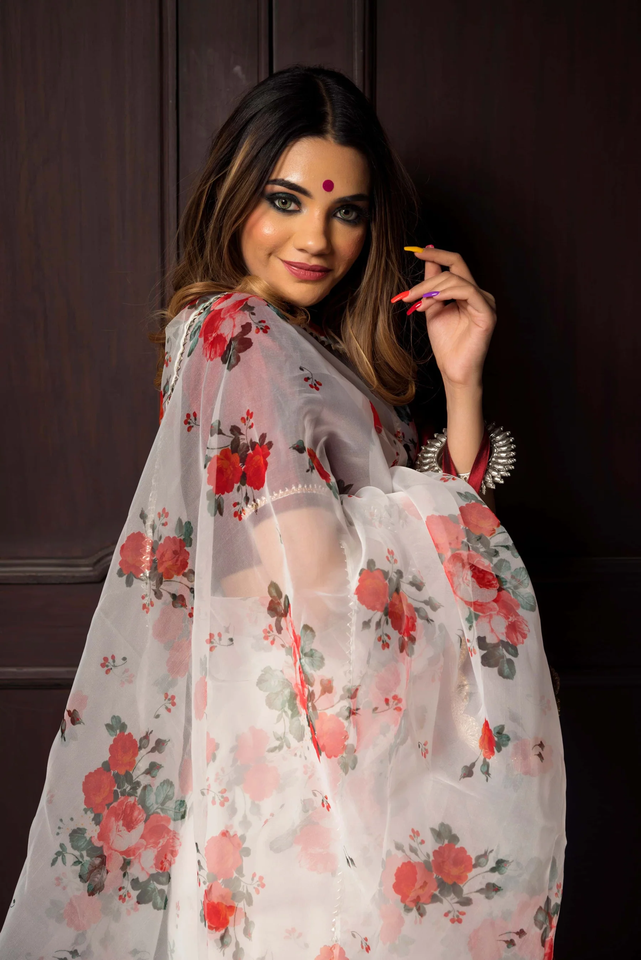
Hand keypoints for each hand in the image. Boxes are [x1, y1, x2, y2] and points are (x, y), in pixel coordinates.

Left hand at [395, 247, 496, 388]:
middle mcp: (479, 294)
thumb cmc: (446, 344)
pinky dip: (446, 293)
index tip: (415, 251)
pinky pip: (467, 292)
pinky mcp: (487, 313)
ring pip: (456, 280)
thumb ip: (431, 286)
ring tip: (416, 303)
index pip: (455, 263)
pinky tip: (431, 301)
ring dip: (431, 289)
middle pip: (453, 270)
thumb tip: (427, 260)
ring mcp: (485, 303)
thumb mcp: (433, 308)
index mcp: (468, 292)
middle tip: (407, 295)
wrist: (453, 370)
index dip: (437, 254)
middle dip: (426, 279)